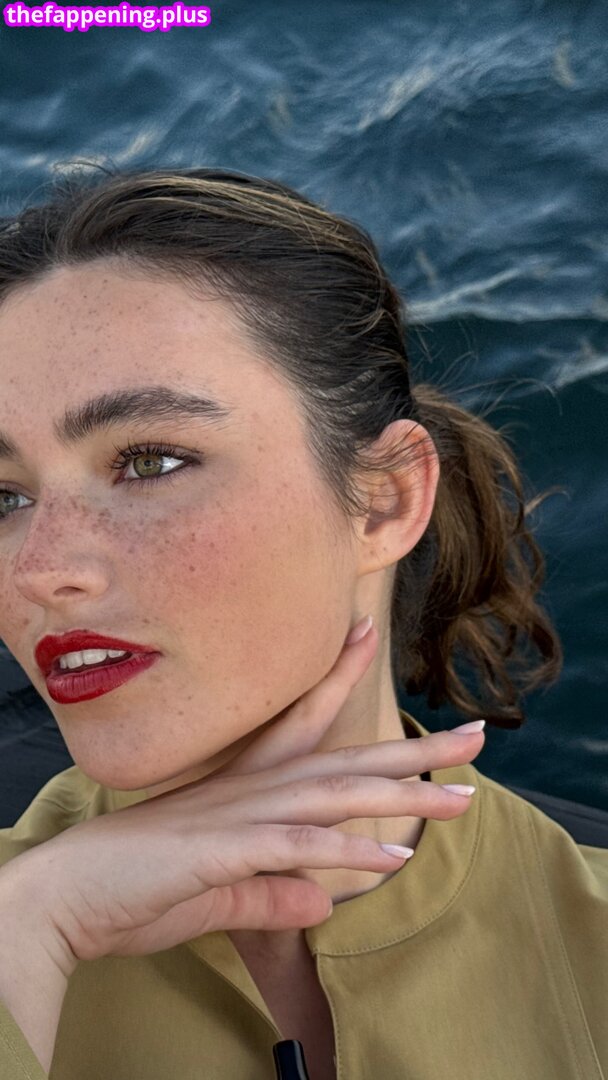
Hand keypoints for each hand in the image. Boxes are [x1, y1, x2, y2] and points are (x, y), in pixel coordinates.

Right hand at [12, 616, 484, 976]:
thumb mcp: (218, 893)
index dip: (338, 680)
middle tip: (474, 737)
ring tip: (462, 795)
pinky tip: (396, 855)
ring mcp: (238, 815)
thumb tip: (323, 902)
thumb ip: (272, 894)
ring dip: (402, 792)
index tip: (366, 638)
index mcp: (242, 788)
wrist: (66, 896)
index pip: (301, 723)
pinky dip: (347, 850)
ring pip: (334, 793)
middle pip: (344, 759)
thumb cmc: (134, 889)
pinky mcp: (223, 849)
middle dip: (413, 749)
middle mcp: (248, 790)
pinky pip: (296, 846)